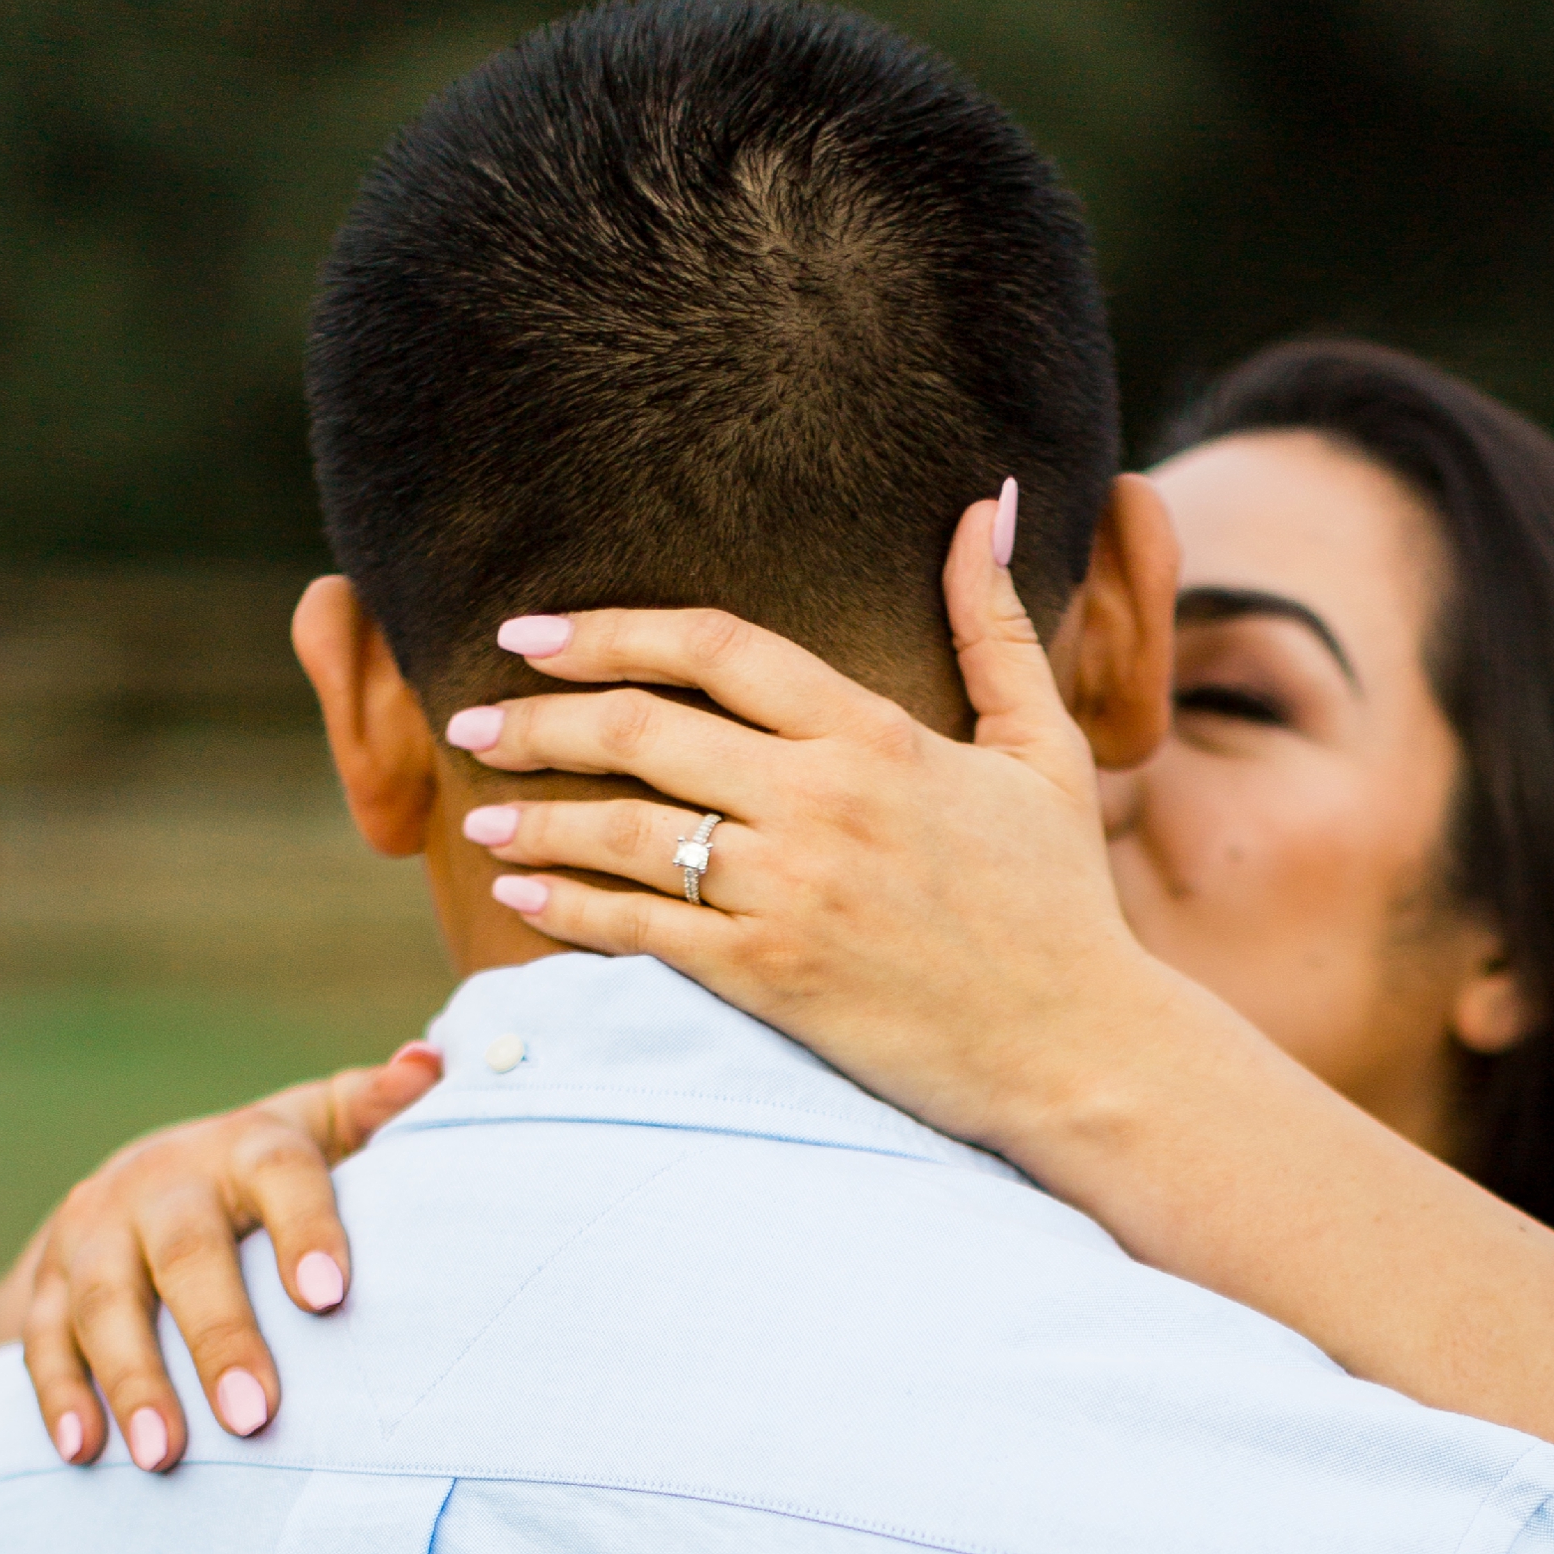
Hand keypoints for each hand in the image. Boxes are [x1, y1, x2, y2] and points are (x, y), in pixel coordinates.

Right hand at [24, 1045, 439, 1468]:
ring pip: (106, 1304)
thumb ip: (373, 1109)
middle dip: (219, 1336)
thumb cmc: (268, 1178)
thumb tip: (436, 1063)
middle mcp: (162, 1182)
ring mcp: (96, 1232)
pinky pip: (45, 1341)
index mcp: (245, 1148)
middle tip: (253, 1416)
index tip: (329, 1300)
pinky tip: (86, 1452)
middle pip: (186, 1253)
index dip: (304, 1230)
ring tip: (166, 1456)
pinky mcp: (46, 1283)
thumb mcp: (319, 1132)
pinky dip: (62, 1396)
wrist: (140, 1190)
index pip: (281, 1175)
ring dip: (134, 1380)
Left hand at [446, 502, 1172, 1160]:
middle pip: (645, 730)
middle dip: (540, 719)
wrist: (1081, 1049)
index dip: (612, 631)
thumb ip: (996, 628)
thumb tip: (980, 504)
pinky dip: (572, 909)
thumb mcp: (1042, 750)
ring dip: (540, 817)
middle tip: (472, 718)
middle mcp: (821, 801)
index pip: (714, 648)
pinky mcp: (773, 978)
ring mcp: (792, 891)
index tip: (536, 634)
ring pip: (630, 831)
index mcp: (875, 733)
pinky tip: (522, 896)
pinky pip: (644, 931)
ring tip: (483, 815)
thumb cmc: (1061, 906)